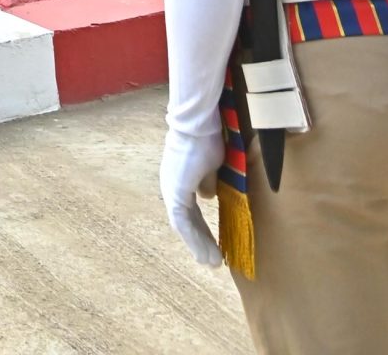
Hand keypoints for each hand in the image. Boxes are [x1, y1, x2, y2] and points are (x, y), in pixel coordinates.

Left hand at [159, 127, 223, 266]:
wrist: (197, 124)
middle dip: (201, 241)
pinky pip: (184, 223)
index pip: (191, 211)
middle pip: (187, 222)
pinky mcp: (175, 193)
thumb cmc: (205, 138)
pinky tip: (205, 253)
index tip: (215, 244)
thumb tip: (207, 196)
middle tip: (214, 260)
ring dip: (199, 245)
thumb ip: (207, 182)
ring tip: (212, 263)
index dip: (203, 228)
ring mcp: (172, 190)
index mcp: (180, 180)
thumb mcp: (211, 165)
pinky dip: (194, 240)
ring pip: (184, 226)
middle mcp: (172, 186)